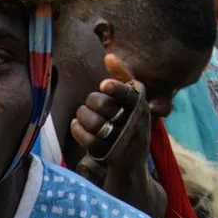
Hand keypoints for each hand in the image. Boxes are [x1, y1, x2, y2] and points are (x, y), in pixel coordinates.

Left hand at [71, 53, 151, 203]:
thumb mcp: (132, 99)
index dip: (115, 89)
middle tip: (91, 103)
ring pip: (94, 122)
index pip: (130, 94)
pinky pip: (86, 137)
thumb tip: (109, 56)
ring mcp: (121, 140)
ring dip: (83, 115)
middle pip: (104, 105)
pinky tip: (77, 125)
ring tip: (83, 115)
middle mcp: (134, 123)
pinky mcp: (108, 154)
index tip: (103, 85)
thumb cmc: (129, 121)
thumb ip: (123, 76)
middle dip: (92, 101)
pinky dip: (78, 129)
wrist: (132, 161)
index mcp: (140, 106)